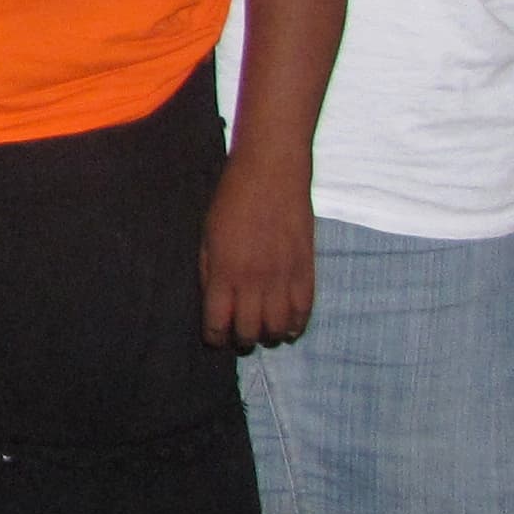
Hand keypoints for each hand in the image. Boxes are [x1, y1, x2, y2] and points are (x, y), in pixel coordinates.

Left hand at [200, 150, 313, 350]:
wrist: (272, 174)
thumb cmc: (233, 200)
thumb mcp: (207, 236)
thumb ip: (209, 271)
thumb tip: (214, 301)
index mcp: (224, 272)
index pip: (217, 322)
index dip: (215, 337)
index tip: (215, 338)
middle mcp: (254, 281)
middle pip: (249, 331)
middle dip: (242, 339)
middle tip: (240, 335)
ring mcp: (283, 277)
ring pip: (279, 327)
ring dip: (270, 335)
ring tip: (264, 331)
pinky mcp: (307, 269)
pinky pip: (305, 310)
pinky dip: (297, 324)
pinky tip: (289, 326)